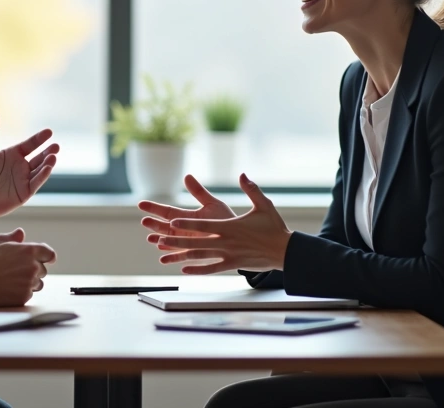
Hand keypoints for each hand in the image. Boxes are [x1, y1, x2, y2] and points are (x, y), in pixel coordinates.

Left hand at [0, 110, 58, 225]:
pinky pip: (36, 183)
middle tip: (56, 145)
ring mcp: (23, 180)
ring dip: (48, 163)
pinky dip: (42, 176)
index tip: (49, 132)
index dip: (39, 139)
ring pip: (40, 170)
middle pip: (39, 157)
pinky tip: (47, 168)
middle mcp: (20, 166)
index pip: (29, 144)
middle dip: (48, 151)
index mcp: (12, 154)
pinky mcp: (24, 193)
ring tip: (53, 156)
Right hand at [0, 228, 56, 306]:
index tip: (46, 260)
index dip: (47, 257)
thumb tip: (21, 233)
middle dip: (34, 270)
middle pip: (43, 270)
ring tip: (13, 280)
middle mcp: (33, 267)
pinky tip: (9, 288)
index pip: (49, 254)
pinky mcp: (24, 296)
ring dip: (30, 282)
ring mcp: (30, 283)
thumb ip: (13, 237)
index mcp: (30, 251)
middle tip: (17, 271)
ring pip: (38, 284)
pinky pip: (29, 294)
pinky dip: (22, 292)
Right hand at [139, 174, 236, 255]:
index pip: (168, 212)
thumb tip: (186, 175)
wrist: (240, 237)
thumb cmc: (226, 219)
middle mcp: (185, 230)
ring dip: (161, 241)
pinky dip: (173, 257)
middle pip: (166, 228)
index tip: (141, 204)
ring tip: (151, 240)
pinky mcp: (196, 253)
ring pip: (171, 242)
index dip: (154, 208)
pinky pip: (182, 256)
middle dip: (155, 225)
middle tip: (145, 221)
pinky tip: (163, 258)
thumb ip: (198, 192)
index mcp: (187, 217)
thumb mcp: (212, 204)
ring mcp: (189, 242)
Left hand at [152, 173, 292, 274]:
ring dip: (181, 255)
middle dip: (175, 240)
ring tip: (164, 256)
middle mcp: (226, 242)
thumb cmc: (274, 227)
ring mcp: (228, 255)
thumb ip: (251, 189)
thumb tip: (242, 174)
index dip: (187, 224)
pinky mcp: (232, 264)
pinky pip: (211, 268)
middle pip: (196, 242)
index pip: (204, 225)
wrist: (284, 251)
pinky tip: (184, 269)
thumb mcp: (263, 205)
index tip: (172, 222)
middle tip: (159, 239)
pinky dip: (197, 269)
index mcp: (230, 226)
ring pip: (200, 256)